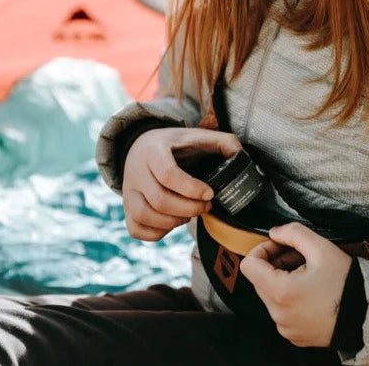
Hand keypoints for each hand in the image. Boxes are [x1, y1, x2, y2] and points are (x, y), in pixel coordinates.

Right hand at [122, 127, 241, 240]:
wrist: (141, 146)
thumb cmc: (176, 145)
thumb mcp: (197, 136)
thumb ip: (223, 142)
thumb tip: (241, 157)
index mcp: (154, 150)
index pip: (168, 174)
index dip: (192, 189)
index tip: (210, 193)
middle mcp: (136, 171)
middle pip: (159, 200)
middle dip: (189, 208)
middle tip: (206, 205)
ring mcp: (128, 191)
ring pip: (146, 216)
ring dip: (174, 221)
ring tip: (190, 213)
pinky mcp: (127, 208)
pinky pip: (137, 230)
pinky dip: (158, 233)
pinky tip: (173, 222)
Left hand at [240, 222, 351, 347]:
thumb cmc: (347, 283)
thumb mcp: (321, 247)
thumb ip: (292, 232)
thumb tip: (274, 232)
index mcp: (281, 292)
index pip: (249, 265)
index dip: (262, 249)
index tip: (280, 246)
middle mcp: (279, 314)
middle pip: (259, 279)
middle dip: (275, 263)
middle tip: (298, 256)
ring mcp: (286, 327)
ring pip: (270, 294)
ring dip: (283, 279)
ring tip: (308, 273)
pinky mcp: (295, 335)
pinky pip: (282, 310)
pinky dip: (290, 297)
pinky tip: (311, 290)